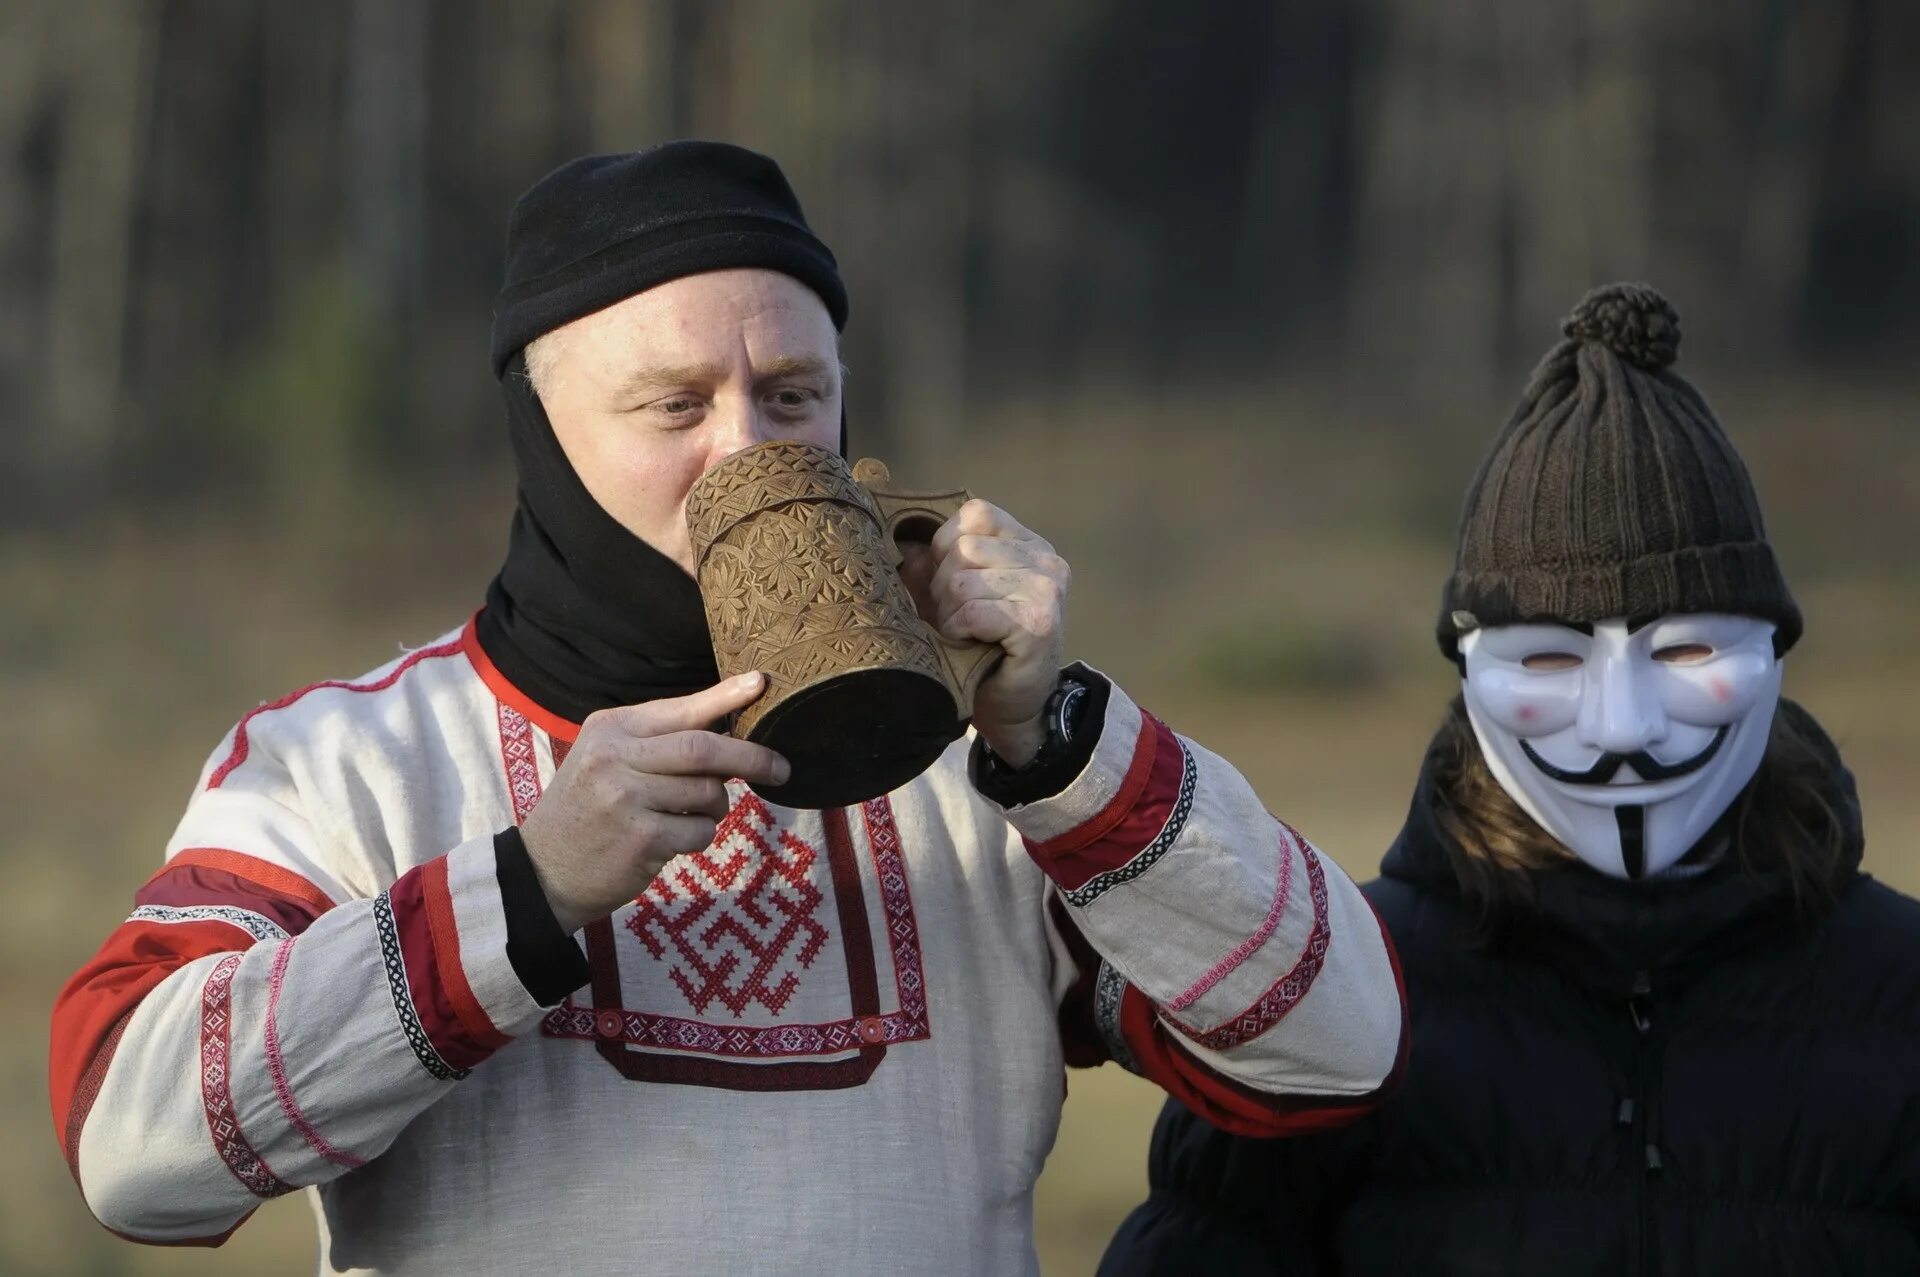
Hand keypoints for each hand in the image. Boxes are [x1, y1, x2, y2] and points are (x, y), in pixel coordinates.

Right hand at [518, 673, 788, 932]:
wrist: (543, 872)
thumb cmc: (588, 809)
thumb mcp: (607, 760)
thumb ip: (658, 742)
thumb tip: (731, 729)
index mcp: (610, 728)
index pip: (682, 709)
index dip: (727, 696)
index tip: (762, 683)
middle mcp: (615, 757)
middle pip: (705, 749)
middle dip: (752, 758)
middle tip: (782, 768)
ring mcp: (626, 799)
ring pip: (709, 794)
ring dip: (715, 808)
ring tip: (687, 815)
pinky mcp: (641, 839)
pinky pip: (700, 831)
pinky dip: (700, 836)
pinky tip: (670, 841)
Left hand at [900, 499, 1069, 766]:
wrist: (1015, 708)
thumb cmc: (981, 649)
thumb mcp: (950, 597)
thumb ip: (929, 564)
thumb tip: (896, 535)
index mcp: (1027, 543)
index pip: (976, 513)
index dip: (946, 549)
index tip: (952, 588)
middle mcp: (1045, 558)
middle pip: (963, 549)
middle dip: (942, 589)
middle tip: (956, 620)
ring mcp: (1046, 588)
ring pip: (961, 580)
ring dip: (949, 615)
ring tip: (963, 634)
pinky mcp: (1039, 622)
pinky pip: (971, 612)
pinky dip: (959, 632)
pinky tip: (970, 645)